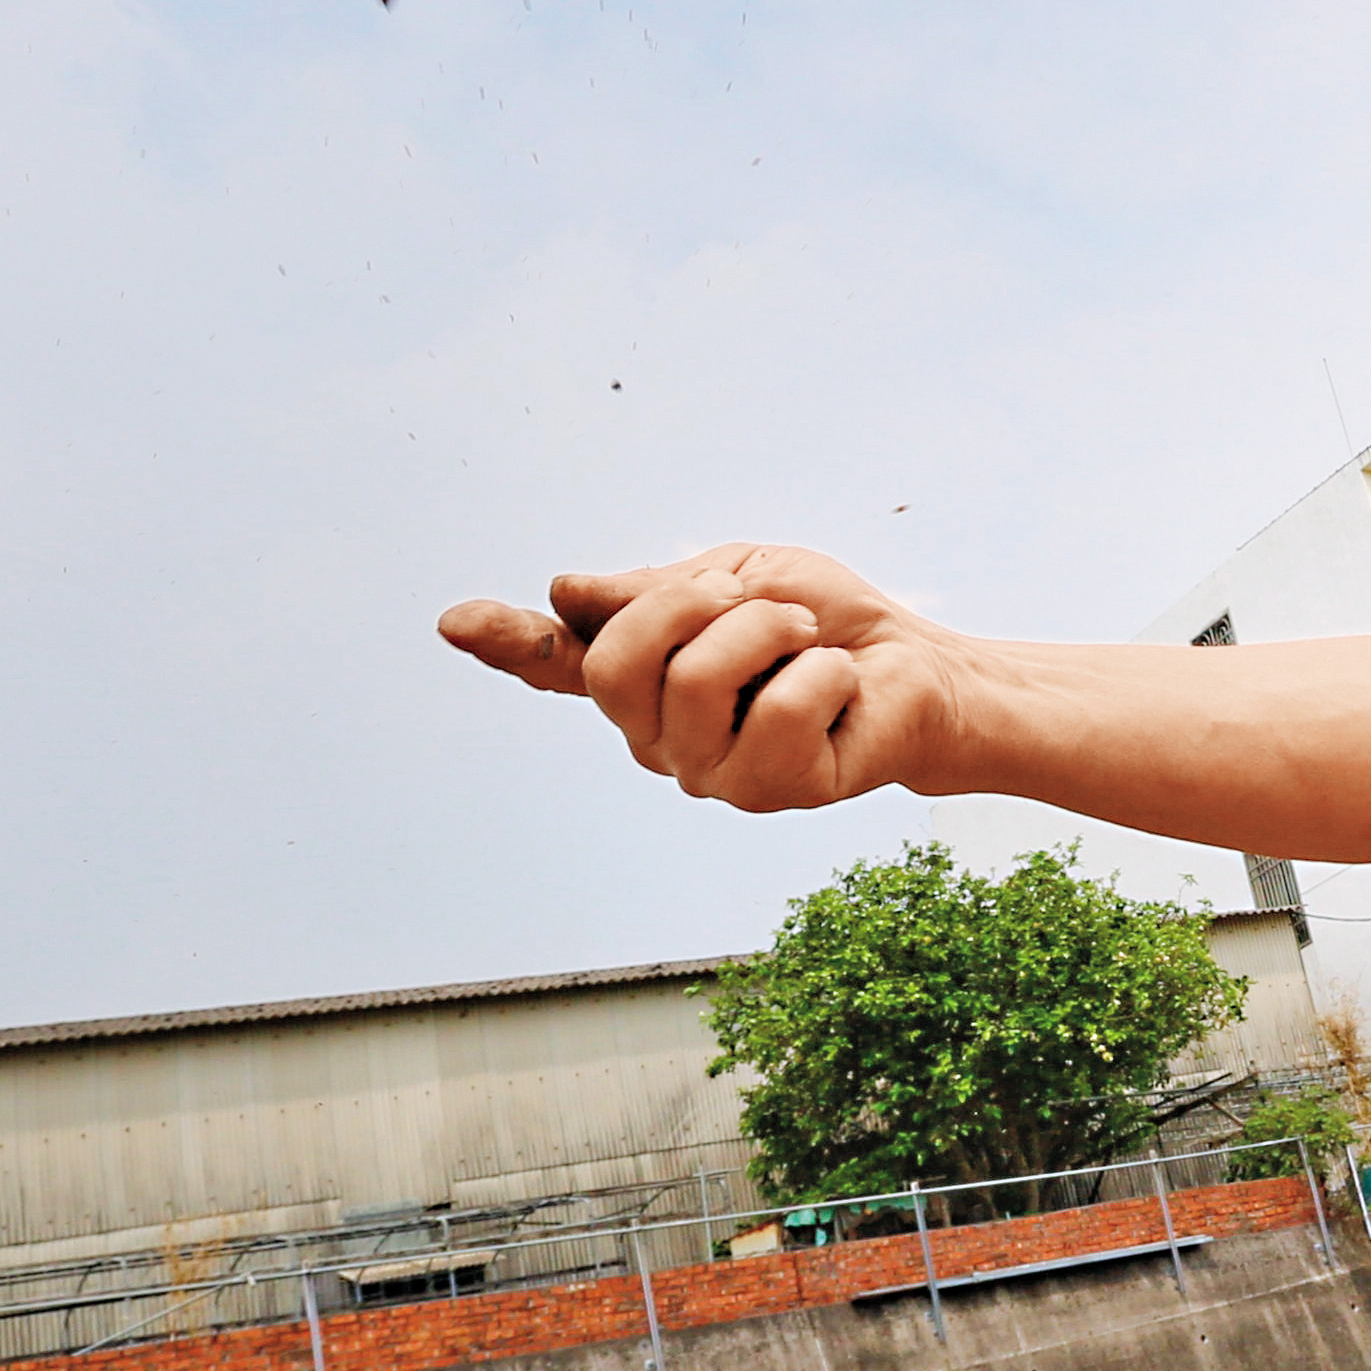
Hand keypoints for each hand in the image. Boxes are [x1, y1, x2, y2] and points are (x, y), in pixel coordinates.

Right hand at [437, 542, 978, 812]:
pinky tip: (840, 691)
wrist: (917, 665)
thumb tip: (565, 591)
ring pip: (697, 681)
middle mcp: (658, 737)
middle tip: (761, 603)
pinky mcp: (773, 793)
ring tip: (806, 643)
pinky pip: (780, 708)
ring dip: (770, 632)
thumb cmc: (823, 622)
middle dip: (694, 604)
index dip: (506, 644)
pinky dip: (824, 671)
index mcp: (642, 678)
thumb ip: (657, 592)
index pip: (557, 666)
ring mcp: (710, 773)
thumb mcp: (737, 578)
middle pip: (617, 662)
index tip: (453, 621)